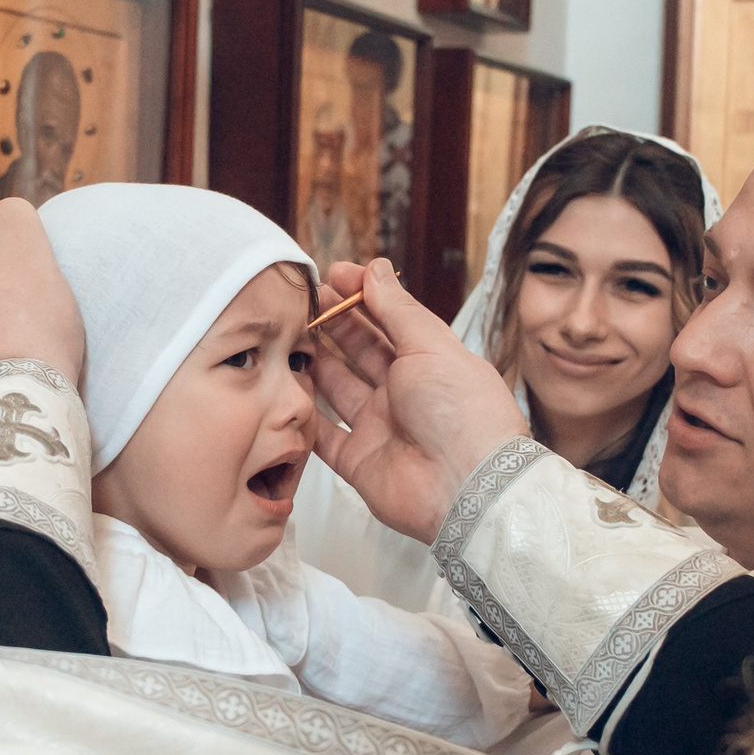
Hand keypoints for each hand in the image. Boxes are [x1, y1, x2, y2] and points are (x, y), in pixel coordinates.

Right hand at [309, 258, 527, 542]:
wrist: (466, 486)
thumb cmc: (462, 411)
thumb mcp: (430, 345)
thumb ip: (397, 308)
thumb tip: (376, 269)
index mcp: (430, 361)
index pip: (391, 320)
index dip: (362, 296)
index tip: (333, 274)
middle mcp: (406, 392)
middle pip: (362, 351)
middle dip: (335, 322)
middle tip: (306, 299)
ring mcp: (381, 427)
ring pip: (339, 389)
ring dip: (317, 363)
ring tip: (289, 334)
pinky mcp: (360, 461)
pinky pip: (324, 437)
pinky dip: (305, 417)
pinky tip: (287, 390)